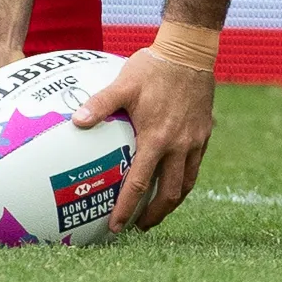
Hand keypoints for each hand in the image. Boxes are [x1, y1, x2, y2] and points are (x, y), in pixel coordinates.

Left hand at [73, 48, 215, 232]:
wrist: (190, 54)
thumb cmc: (153, 68)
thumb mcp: (123, 84)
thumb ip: (100, 104)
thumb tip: (76, 121)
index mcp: (157, 139)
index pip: (140, 184)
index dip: (128, 208)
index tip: (118, 227)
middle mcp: (179, 146)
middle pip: (169, 194)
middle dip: (154, 215)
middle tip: (140, 227)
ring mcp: (195, 141)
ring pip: (186, 183)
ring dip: (171, 202)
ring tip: (158, 212)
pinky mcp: (204, 134)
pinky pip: (195, 166)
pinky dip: (184, 180)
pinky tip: (174, 180)